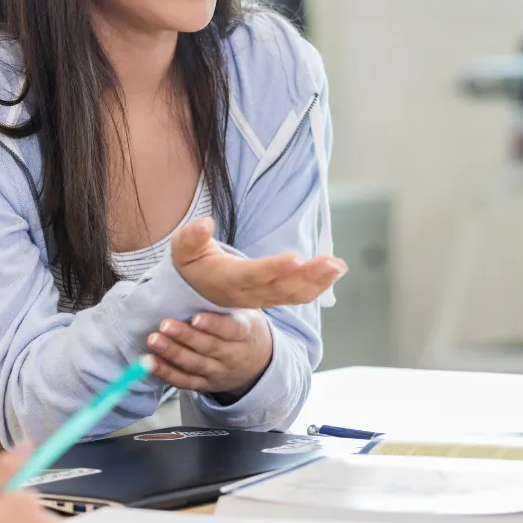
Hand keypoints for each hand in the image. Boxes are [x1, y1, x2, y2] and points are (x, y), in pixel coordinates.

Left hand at [149, 309, 273, 399]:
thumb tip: (207, 274)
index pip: (231, 329)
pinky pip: (185, 381)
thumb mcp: (246, 312)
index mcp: (245, 333)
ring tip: (154, 340)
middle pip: (209, 347)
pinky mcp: (205, 384)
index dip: (213, 325)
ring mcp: (219, 372)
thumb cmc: (244, 328)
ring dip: (172, 353)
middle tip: (165, 325)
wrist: (258, 363)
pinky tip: (151, 363)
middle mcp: (232, 355)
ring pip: (195, 365)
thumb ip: (229, 300)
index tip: (195, 317)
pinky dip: (166, 373)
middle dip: (185, 336)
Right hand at [170, 217, 345, 308]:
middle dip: (309, 276)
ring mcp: (261, 298)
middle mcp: (247, 293)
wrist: (194, 291)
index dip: (275, 269)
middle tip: (333, 263)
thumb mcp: (182, 249)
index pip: (254, 275)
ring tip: (339, 266)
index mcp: (227, 279)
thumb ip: (191, 237)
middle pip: (281, 287)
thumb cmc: (191, 264)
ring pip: (292, 294)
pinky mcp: (271, 297)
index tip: (296, 259)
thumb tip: (205, 224)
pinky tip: (334, 272)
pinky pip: (296, 296)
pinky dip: (317, 286)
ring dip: (318, 282)